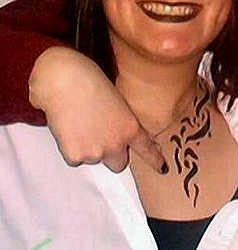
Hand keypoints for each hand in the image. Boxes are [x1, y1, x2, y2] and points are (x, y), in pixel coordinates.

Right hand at [30, 47, 165, 172]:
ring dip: (88, 148)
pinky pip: (75, 159)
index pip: (147, 149)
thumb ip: (120, 122)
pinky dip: (71, 148)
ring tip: (80, 124)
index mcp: (131, 128)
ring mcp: (96, 152)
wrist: (64, 81)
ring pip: (94, 159)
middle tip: (99, 137)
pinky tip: (69, 128)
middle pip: (118, 164)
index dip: (154, 160)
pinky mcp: (75, 156)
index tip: (161, 168)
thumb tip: (113, 133)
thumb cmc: (89, 82)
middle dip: (111, 155)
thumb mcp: (117, 102)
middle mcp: (116, 144)